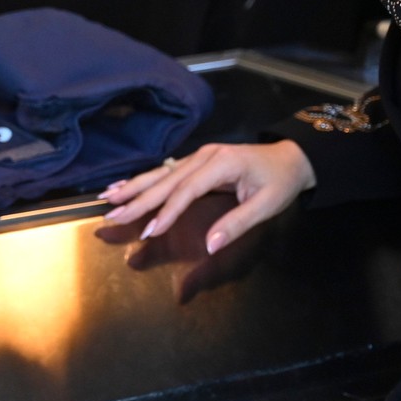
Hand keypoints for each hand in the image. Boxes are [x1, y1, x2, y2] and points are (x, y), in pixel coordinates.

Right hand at [98, 140, 315, 253]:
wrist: (291, 158)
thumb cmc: (280, 182)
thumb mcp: (266, 206)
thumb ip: (237, 224)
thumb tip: (210, 244)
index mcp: (222, 164)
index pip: (187, 190)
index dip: (167, 212)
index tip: (149, 231)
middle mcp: (205, 156)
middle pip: (167, 180)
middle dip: (138, 199)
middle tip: (114, 216)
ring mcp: (199, 156)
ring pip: (162, 173)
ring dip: (134, 187)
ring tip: (109, 198)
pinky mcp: (197, 161)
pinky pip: (166, 172)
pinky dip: (144, 181)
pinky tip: (125, 186)